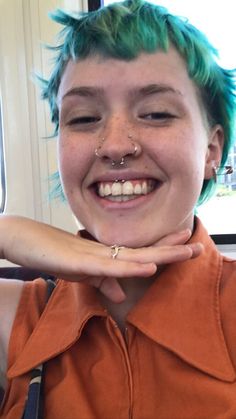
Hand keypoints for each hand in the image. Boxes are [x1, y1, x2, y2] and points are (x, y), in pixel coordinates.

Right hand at [0, 216, 202, 301]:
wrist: (24, 240)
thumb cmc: (52, 254)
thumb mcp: (81, 273)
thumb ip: (103, 281)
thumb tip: (121, 292)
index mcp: (107, 255)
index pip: (141, 252)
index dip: (163, 249)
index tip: (185, 245)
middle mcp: (105, 252)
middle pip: (145, 251)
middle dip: (172, 248)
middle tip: (198, 244)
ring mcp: (94, 255)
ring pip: (133, 256)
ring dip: (162, 254)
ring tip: (186, 250)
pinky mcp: (80, 262)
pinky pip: (109, 266)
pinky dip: (130, 268)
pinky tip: (149, 267)